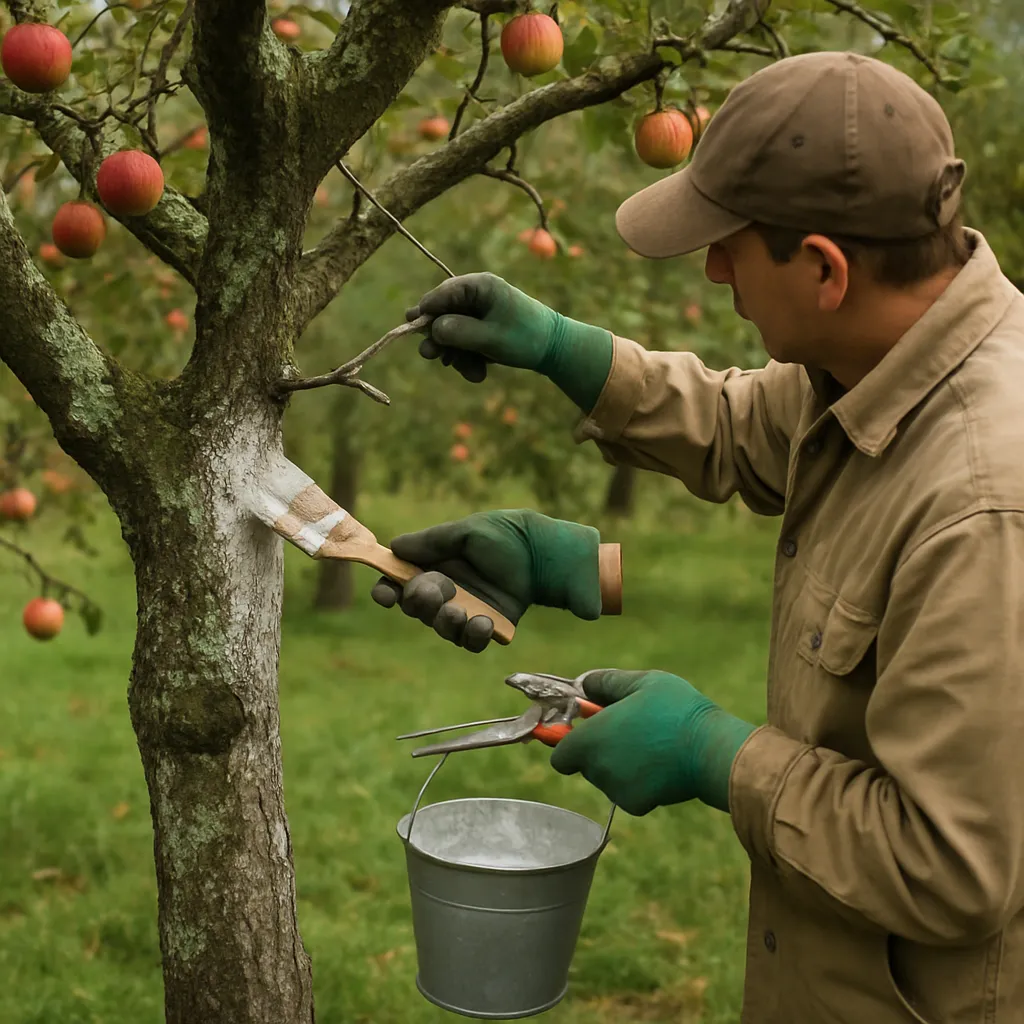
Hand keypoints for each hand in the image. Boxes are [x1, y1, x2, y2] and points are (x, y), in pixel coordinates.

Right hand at [370, 509, 601, 652]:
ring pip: (441, 627)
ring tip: (461, 613)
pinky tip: (483, 623)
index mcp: (434, 566)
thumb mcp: (466, 532)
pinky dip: (472, 636)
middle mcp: (446, 591)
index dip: (386, 591)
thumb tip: (394, 546)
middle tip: (434, 593)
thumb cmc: (504, 535)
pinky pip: (470, 641)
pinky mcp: (487, 626)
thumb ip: (431, 541)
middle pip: (416, 608)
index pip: (399, 582)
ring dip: (445, 622)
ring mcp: (466, 610)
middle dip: (420, 602)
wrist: (543, 552)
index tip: (385, 594)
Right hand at [406, 272, 560, 383]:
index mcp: (479, 286)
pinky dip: (468, 358)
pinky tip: (478, 373)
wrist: (555, 349)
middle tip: (430, 356)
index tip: (411, 327)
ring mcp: (479, 312)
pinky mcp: (482, 328)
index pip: (442, 294)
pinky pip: (465, 342)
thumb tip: (432, 329)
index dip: (425, 311)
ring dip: (457, 355)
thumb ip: (458, 332)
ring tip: (471, 372)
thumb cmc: (525, 338)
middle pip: (443, 314)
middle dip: (440, 339)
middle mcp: (477, 295)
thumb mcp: (490, 338)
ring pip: (452, 332)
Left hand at [550, 669, 756, 814]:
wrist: (710, 750)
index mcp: (590, 740)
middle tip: (628, 730)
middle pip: (586, 765)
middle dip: (600, 750)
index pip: (560, 754)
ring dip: (620, 765)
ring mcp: (616, 790)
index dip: (570, 742)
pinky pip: (630, 793)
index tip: (589, 729)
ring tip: (651, 744)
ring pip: (608, 778)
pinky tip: (661, 766)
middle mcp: (597, 769)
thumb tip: (583, 685)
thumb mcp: (641, 682)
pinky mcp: (637, 806)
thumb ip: (606, 683)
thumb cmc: (674, 709)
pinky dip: (640, 782)